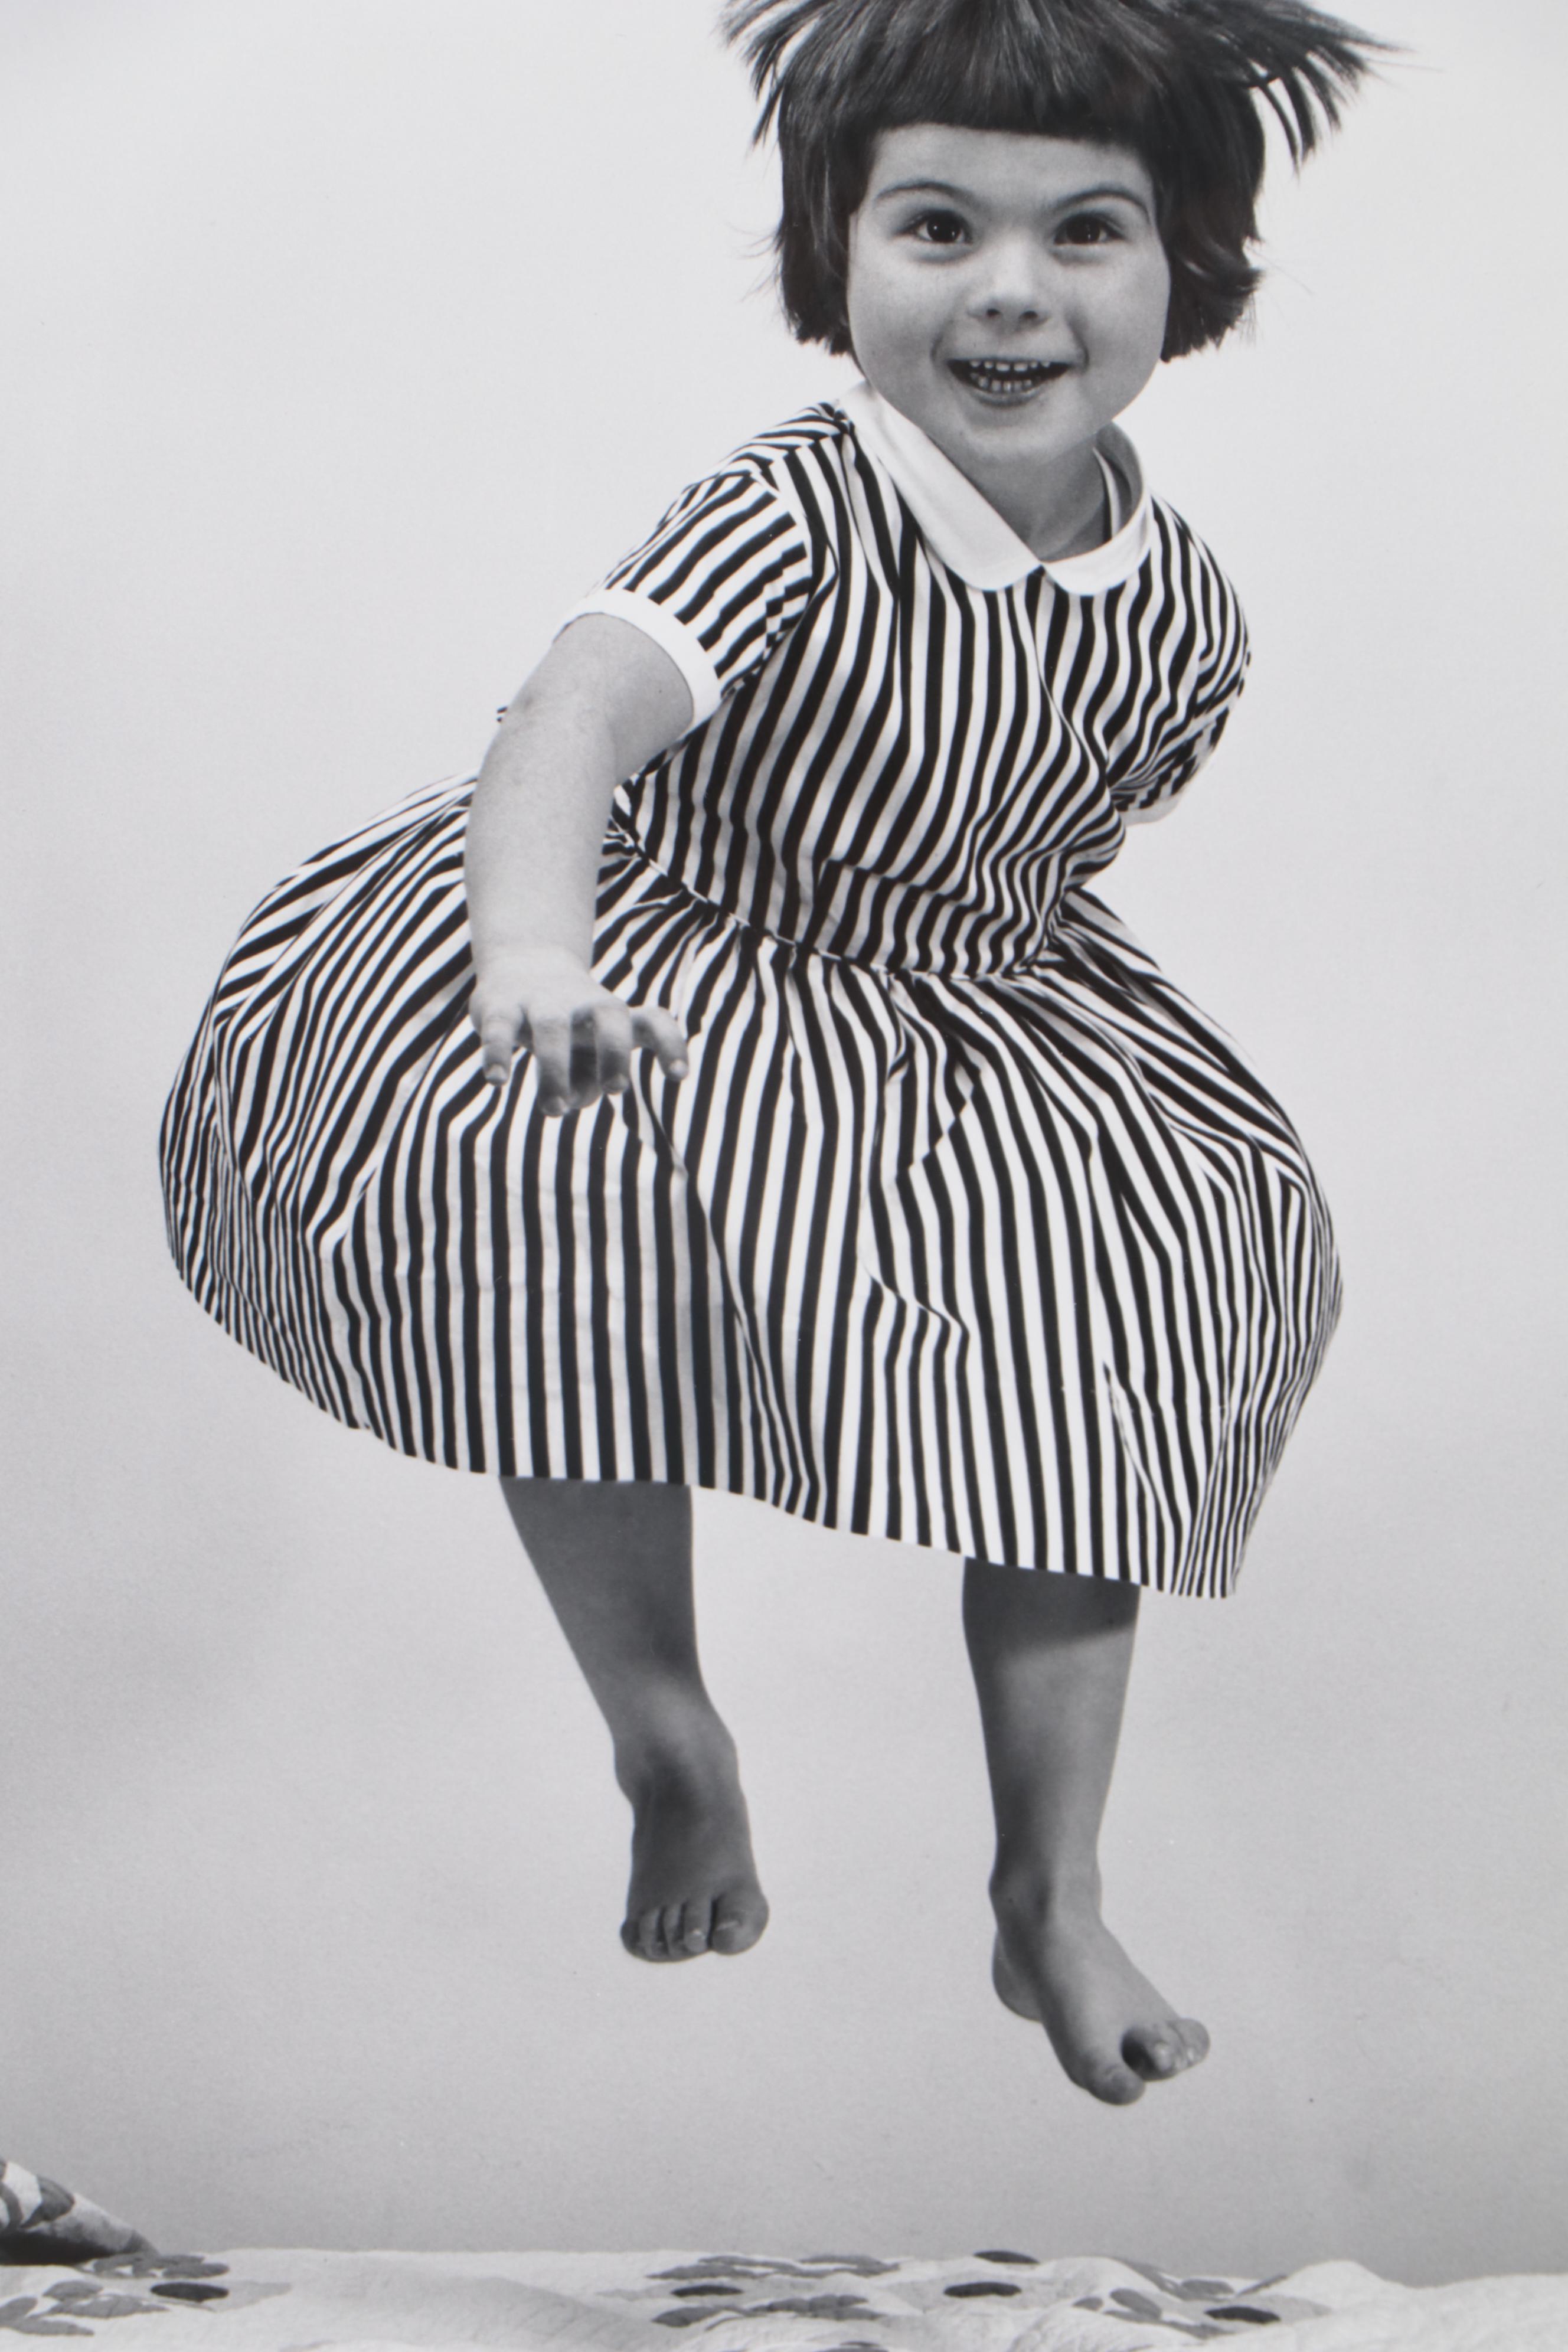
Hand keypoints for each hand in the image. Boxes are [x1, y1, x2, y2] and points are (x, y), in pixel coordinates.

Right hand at [470, 944, 687, 1113]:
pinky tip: (497, 1081)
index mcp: (615, 1016)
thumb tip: (571, 1101)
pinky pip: (499, 1028)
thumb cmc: (569, 1029)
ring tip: (555, 1110)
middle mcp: (584, 1004)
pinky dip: (497, 1053)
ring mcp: (542, 1002)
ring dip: (555, 1068)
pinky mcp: (500, 1006)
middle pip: (610, 1015)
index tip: (679, 1076)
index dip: (670, 1045)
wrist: (522, 963)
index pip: (652, 1022)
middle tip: (617, 1090)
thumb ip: (587, 1083)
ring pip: (552, 1027)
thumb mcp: (586, 1058)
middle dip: (615, 1051)